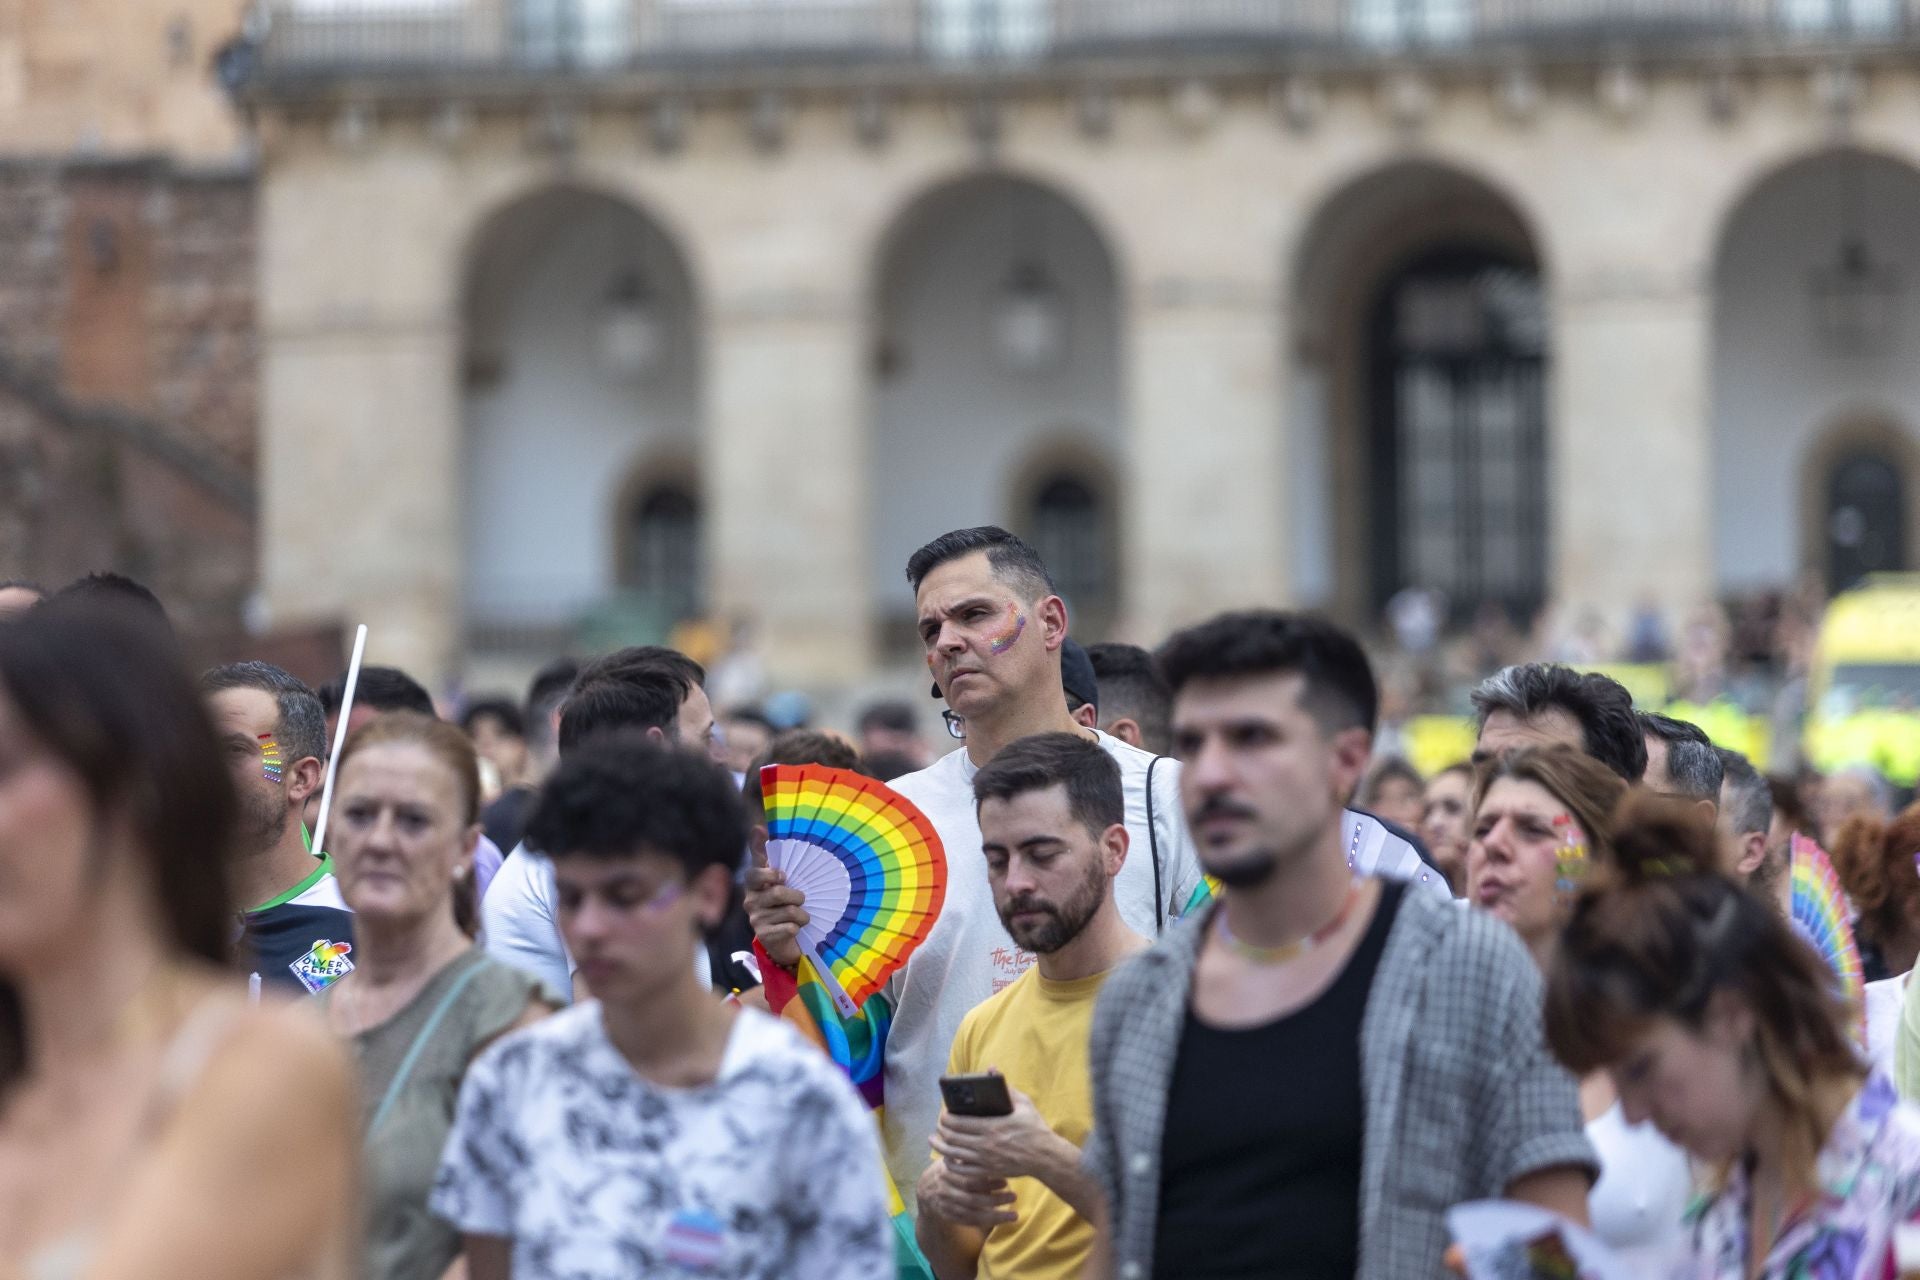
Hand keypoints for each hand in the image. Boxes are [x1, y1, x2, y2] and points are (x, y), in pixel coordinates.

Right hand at [745, 847, 807, 968]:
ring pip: (790, 912)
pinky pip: (790, 928)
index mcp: (753, 884)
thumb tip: (757, 827)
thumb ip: (764, 853)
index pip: (754, 873)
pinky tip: (794, 928)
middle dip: (797, 896)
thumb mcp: (776, 879)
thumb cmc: (781, 902)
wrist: (781, 938)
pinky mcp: (764, 936)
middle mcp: (750, 900)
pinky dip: (798, 927)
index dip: (769, 874)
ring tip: (800, 916)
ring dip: (802, 914)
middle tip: (801, 899)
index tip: (782, 875)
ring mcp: (756, 919)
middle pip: (779, 893)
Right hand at [916, 1152, 1016, 1229]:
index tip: (1006, 1181)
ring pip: (973, 1215)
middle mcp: (946, 1191)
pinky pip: (970, 1223)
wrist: (926, 1190)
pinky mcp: (950, 1217)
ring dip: (995, 1216)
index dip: (988, 1182)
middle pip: (972, 1199)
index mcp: (948, 1173)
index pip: (970, 1180)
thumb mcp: (952, 1158)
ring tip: (1014, 1215)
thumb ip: (966, 1154)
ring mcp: (947, 1206)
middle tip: (1014, 1197)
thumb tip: (987, 1139)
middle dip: (995, 1200)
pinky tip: (1001, 1221)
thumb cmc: (947, 1169)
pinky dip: (986, 1223)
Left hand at [931, 1085, 1067, 1185]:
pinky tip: (948, 1158)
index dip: (945, 1117)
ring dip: (939, 1146)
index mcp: (991, 1126)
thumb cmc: (1034, 1128)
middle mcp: (985, 1144)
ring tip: (933, 1140)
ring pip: (953, 1154)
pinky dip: (950, 1164)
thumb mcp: (1024, 1104)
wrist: (1045, 1156)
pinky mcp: (987, 1171)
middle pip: (951, 1137)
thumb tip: (991, 1069)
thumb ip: (1006, 1087)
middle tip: (938, 1125)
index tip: (944, 1113)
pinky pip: (962, 1171)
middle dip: (940, 1130)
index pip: (958, 1122)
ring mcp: (985, 1160)